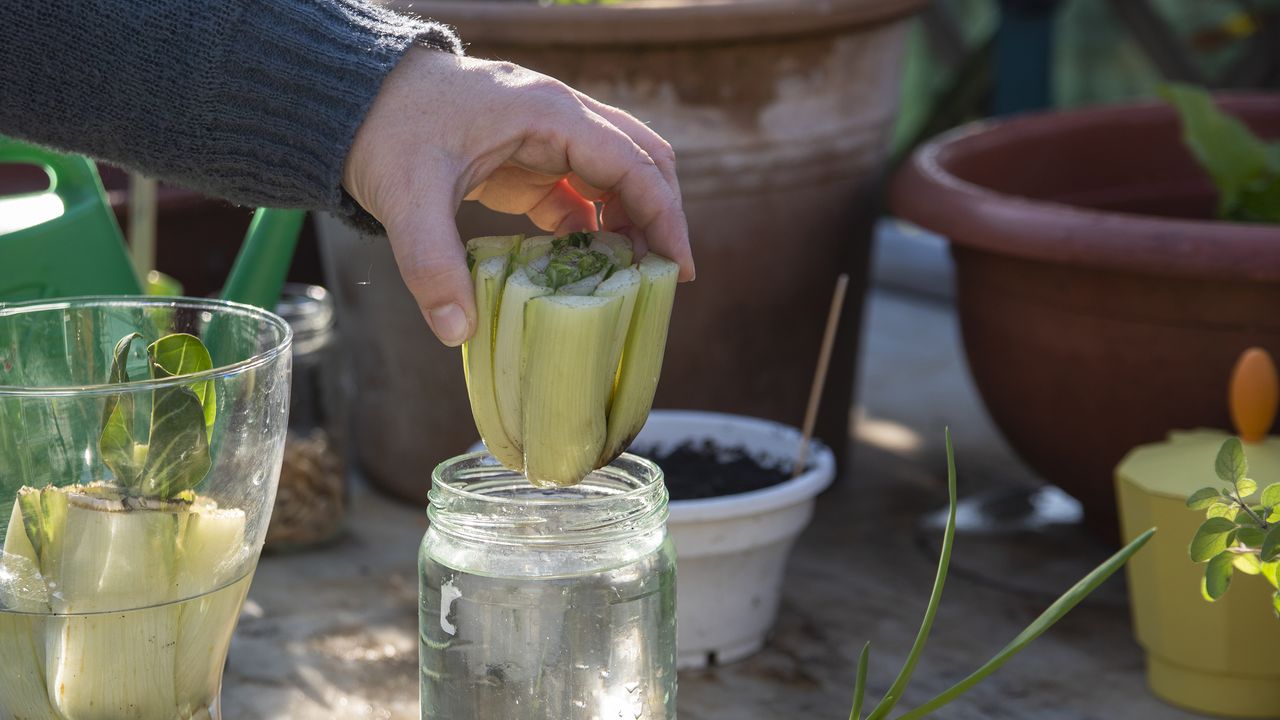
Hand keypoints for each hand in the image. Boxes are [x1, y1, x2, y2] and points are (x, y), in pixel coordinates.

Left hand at [343, 48, 693, 346]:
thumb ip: (433, 264)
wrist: (353, 97)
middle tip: (665, 280)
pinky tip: (589, 270)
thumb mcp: (406, 198)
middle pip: (644, 161)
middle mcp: (561, 117)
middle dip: (662, 218)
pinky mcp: (532, 158)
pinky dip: (597, 229)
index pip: (632, 164)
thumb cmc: (385, 129)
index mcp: (548, 114)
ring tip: (633, 283)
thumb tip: (458, 332)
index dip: (664, 217)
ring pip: (620, 175)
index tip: (677, 270)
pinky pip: (584, 192)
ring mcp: (549, 136)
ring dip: (633, 224)